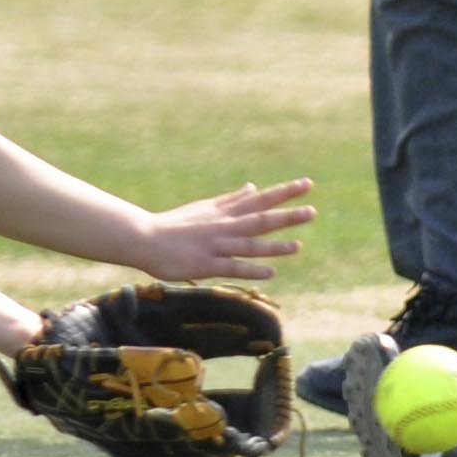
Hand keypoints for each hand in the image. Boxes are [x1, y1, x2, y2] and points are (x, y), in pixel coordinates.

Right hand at [141, 177, 314, 282]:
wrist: (144, 237)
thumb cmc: (176, 223)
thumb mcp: (206, 207)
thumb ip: (232, 199)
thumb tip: (254, 186)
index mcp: (225, 211)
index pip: (260, 199)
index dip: (284, 192)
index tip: (307, 184)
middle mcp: (224, 226)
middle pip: (259, 220)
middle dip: (286, 216)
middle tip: (312, 212)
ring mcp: (215, 245)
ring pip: (249, 244)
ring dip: (273, 245)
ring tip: (298, 245)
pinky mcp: (205, 264)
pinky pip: (232, 267)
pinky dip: (251, 269)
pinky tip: (270, 272)